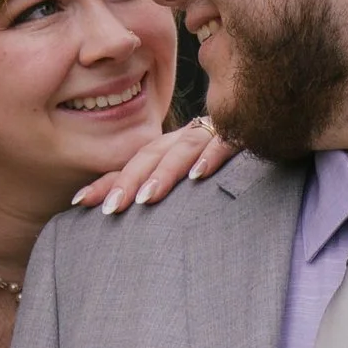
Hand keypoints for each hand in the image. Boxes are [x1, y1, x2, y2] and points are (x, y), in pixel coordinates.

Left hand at [72, 112, 233, 211]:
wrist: (267, 126)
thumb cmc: (227, 167)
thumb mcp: (191, 179)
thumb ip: (163, 194)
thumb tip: (127, 221)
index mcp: (170, 149)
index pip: (133, 164)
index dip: (107, 181)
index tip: (80, 202)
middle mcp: (186, 139)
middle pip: (151, 155)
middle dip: (128, 181)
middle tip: (111, 208)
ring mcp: (212, 134)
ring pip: (182, 148)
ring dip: (164, 173)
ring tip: (147, 198)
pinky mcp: (242, 134)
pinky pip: (226, 143)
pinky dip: (211, 157)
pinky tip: (199, 176)